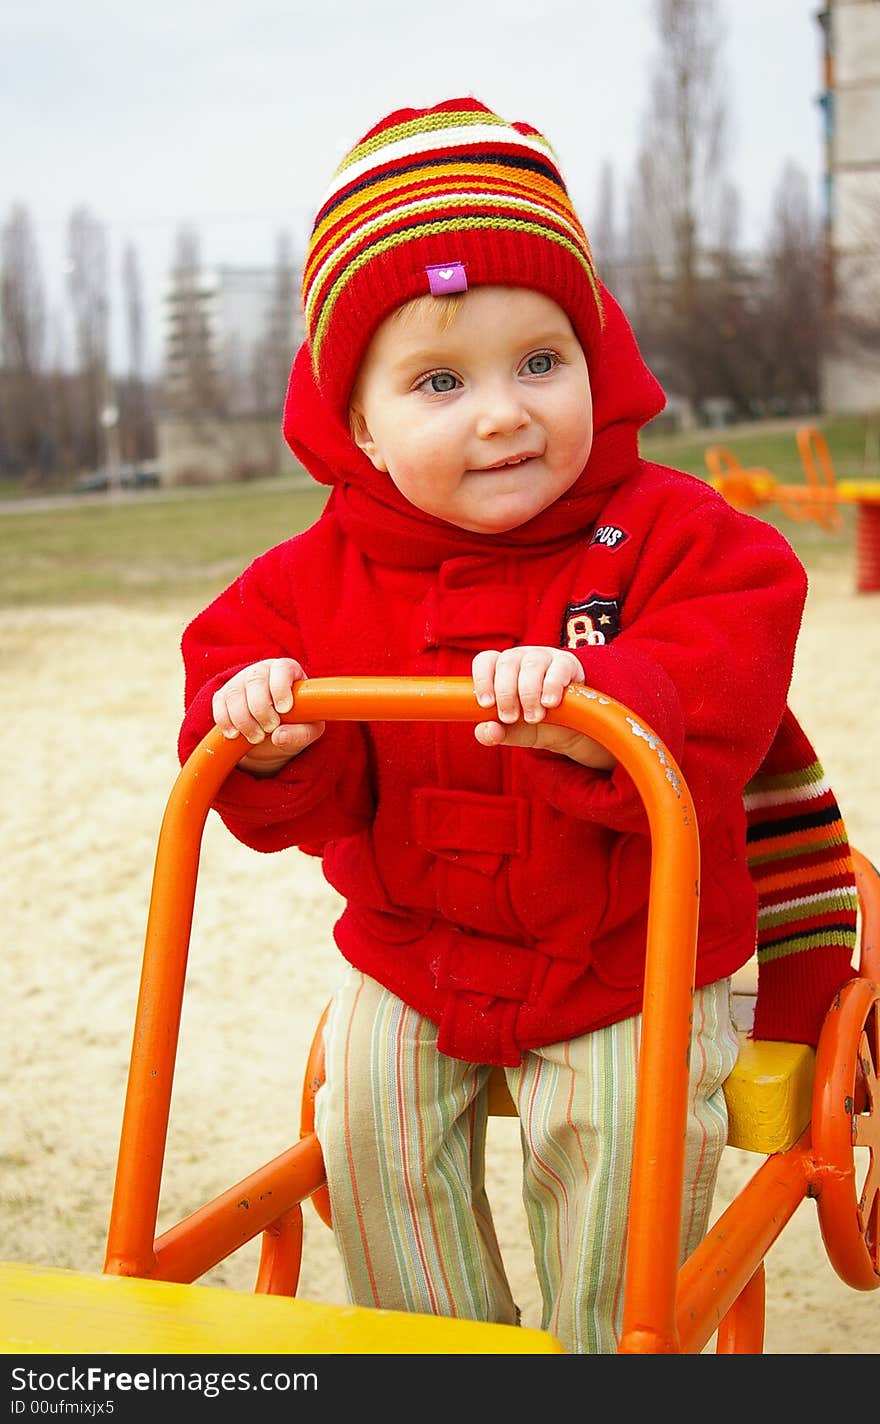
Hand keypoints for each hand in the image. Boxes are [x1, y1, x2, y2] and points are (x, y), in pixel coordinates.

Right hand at [212, 658, 324, 775]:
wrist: (273, 733)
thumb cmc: (296, 724)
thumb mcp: (308, 730)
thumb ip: (302, 734)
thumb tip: (279, 736)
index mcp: (288, 670)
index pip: (282, 668)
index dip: (280, 688)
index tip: (284, 709)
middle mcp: (262, 670)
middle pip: (255, 680)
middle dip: (261, 709)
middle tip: (269, 729)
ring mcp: (240, 680)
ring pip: (234, 693)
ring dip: (243, 720)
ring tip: (256, 737)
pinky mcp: (223, 695)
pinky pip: (219, 704)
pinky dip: (226, 722)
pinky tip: (235, 735)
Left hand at [471, 647, 614, 769]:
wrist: (572, 731)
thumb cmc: (537, 725)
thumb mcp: (513, 733)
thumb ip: (495, 734)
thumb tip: (487, 730)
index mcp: (502, 670)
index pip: (485, 660)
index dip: (482, 680)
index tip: (487, 704)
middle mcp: (521, 658)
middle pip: (506, 663)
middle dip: (506, 694)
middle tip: (511, 718)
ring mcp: (545, 657)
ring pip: (530, 664)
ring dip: (528, 693)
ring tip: (534, 717)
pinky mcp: (568, 664)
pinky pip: (558, 668)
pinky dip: (551, 686)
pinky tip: (550, 703)